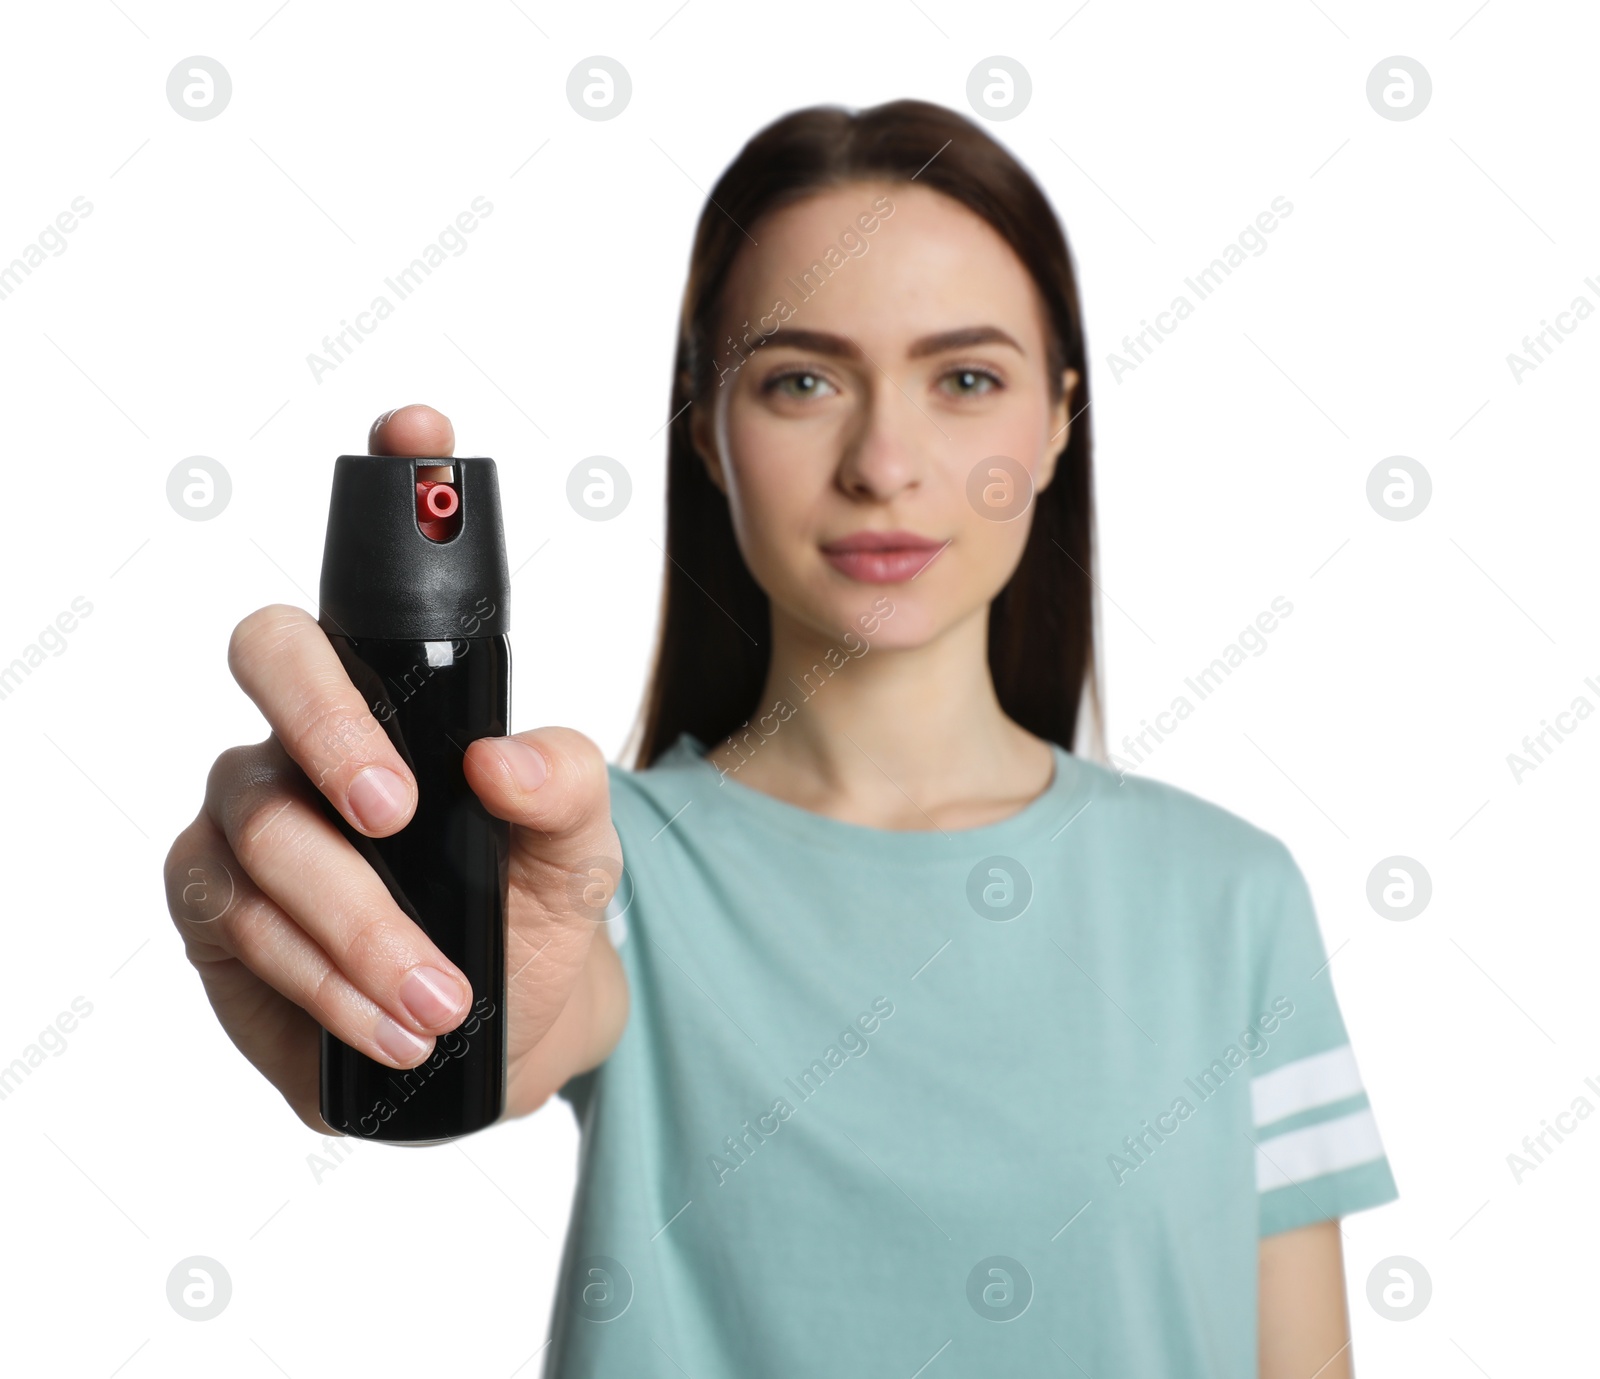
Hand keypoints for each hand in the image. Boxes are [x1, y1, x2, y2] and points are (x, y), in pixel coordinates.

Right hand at [163, 404, 626, 1134]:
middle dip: (330, 726)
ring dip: (354, 919)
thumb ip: (566, 788)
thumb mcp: (581, 848)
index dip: (393, 484)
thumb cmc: (531, 910)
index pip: (377, 572)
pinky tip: (393, 1023)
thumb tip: (501, 759)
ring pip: (262, 826)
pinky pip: (241, 922)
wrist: (501, 1030)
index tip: (422, 427)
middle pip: (272, 660)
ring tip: (442, 994)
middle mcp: (309, 731)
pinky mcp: (216, 910)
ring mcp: (250, 814)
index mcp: (400, 694)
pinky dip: (323, 977)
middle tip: (398, 809)